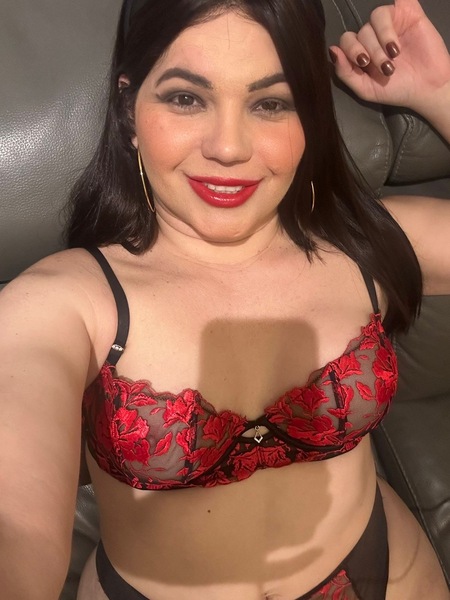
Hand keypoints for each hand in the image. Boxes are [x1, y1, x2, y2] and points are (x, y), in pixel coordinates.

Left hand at [329, 0, 449, 112]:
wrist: (426, 88)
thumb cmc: (396, 90)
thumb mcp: (365, 89)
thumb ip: (345, 72)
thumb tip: (332, 50)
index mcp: (362, 52)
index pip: (347, 40)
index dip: (352, 50)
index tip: (364, 63)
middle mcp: (374, 36)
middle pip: (362, 31)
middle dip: (372, 51)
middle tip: (386, 67)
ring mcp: (391, 24)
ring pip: (376, 16)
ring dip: (383, 37)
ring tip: (394, 55)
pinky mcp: (410, 13)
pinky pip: (398, 1)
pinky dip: (393, 17)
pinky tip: (397, 37)